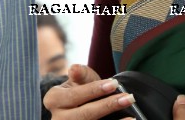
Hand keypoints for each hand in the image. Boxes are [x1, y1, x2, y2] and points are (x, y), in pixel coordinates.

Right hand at [44, 64, 184, 119]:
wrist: (77, 107)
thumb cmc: (79, 91)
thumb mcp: (78, 80)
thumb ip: (79, 73)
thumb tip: (75, 69)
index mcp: (53, 100)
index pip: (75, 95)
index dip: (94, 90)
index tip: (113, 84)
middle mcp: (59, 118)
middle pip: (85, 114)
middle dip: (108, 106)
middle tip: (128, 97)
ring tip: (131, 116)